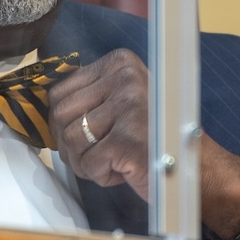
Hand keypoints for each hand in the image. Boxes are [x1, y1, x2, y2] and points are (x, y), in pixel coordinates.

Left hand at [48, 49, 150, 196]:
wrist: (195, 167)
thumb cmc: (153, 137)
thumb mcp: (122, 101)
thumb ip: (90, 96)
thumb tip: (44, 108)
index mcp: (120, 63)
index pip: (60, 90)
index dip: (64, 121)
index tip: (83, 134)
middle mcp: (125, 79)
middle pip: (60, 114)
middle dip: (71, 144)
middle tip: (96, 155)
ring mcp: (128, 108)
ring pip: (71, 140)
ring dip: (85, 162)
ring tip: (111, 162)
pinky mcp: (128, 140)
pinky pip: (88, 163)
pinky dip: (101, 175)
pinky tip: (124, 171)